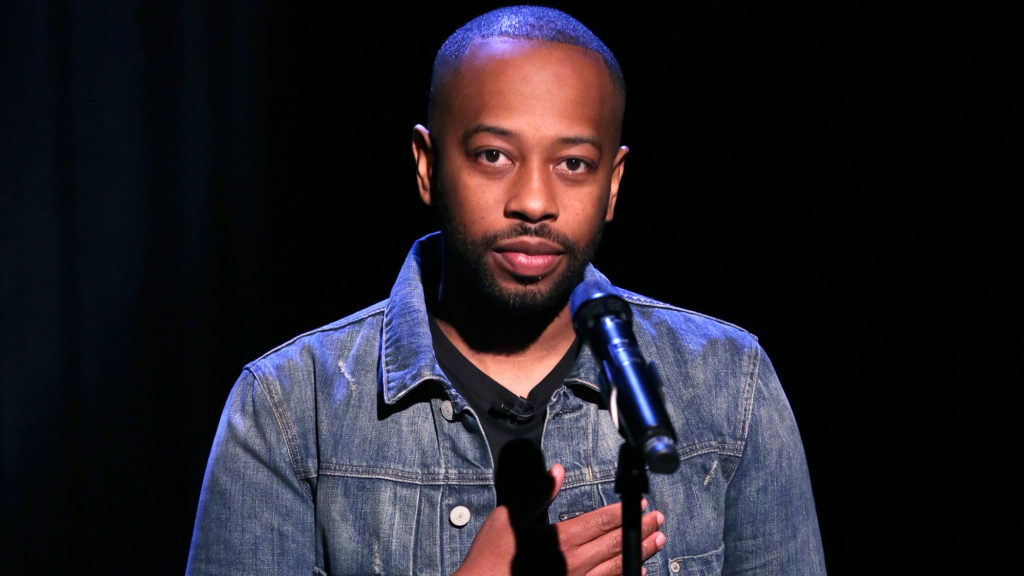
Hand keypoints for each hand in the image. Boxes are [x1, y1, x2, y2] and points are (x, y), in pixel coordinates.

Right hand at [456, 463, 666, 575]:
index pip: (601, 521)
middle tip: (659, 520)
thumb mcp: (509, 517)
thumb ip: (537, 493)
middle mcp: (575, 562)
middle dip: (641, 530)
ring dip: (640, 552)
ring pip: (618, 566)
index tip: (642, 504)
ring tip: (658, 542)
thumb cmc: (493, 555)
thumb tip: (558, 471)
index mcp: (561, 538)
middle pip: (617, 543)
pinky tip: (637, 571)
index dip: (623, 512)